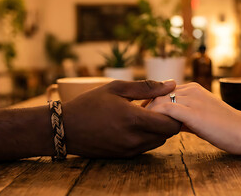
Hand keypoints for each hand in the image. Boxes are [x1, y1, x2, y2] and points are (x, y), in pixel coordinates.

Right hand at [63, 80, 180, 157]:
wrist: (65, 128)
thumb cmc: (89, 104)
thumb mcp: (117, 88)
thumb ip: (147, 87)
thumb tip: (171, 84)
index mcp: (134, 119)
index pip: (171, 124)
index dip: (174, 113)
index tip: (166, 102)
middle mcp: (134, 138)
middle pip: (168, 134)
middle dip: (167, 120)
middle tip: (156, 107)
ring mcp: (130, 150)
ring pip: (158, 141)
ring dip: (157, 129)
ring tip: (143, 116)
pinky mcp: (124, 156)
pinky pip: (146, 147)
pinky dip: (146, 137)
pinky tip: (133, 125)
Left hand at [147, 83, 240, 154]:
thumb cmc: (227, 128)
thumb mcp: (202, 117)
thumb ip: (185, 117)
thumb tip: (169, 123)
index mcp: (194, 88)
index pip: (164, 90)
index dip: (152, 101)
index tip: (143, 114)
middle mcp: (192, 90)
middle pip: (158, 94)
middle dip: (146, 106)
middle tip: (136, 120)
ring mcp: (192, 99)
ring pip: (160, 100)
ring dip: (148, 112)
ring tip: (140, 125)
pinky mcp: (193, 112)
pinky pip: (165, 109)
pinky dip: (155, 117)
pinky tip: (151, 127)